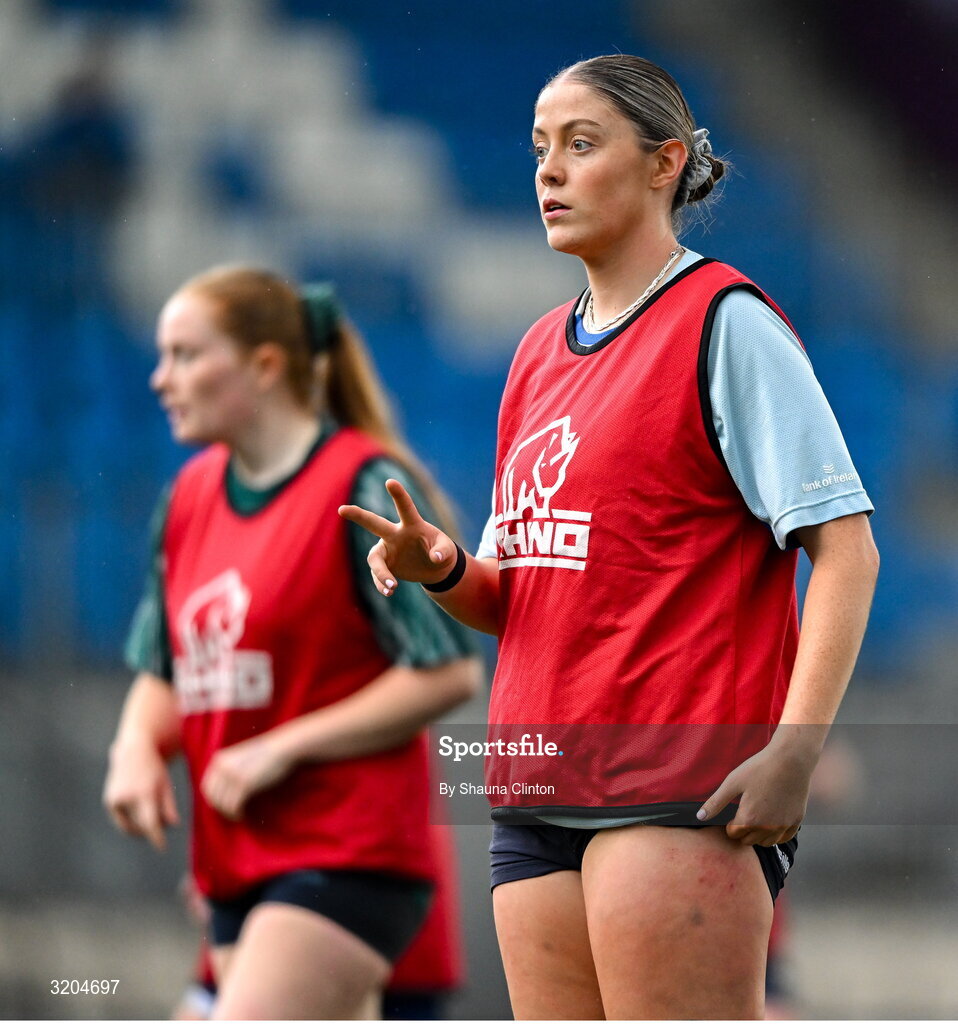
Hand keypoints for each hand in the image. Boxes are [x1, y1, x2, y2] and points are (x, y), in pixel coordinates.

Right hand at [103, 740, 179, 850]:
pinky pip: (122, 820)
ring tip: (152, 817)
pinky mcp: (110, 801)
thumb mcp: (165, 784)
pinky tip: (140, 812)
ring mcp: (116, 799)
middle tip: (162, 824)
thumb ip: (169, 806)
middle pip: (141, 825)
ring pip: (130, 825)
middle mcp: (128, 797)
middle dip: (152, 829)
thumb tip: (174, 825)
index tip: (162, 848)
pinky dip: (131, 821)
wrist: (132, 751)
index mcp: (145, 792)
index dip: (156, 837)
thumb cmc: (153, 768)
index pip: (150, 822)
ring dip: (140, 828)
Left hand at [200, 734, 293, 820]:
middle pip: (212, 797)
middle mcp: (223, 768)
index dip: (214, 799)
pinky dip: (236, 814)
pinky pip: (234, 806)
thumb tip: (223, 790)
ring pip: (223, 804)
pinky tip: (242, 815)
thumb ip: (228, 769)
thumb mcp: (240, 758)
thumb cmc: (266, 753)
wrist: (282, 748)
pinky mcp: (244, 785)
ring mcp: (233, 776)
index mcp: (219, 759)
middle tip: (230, 813)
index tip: (222, 806)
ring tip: (237, 815)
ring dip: (229, 813)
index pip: (207, 786)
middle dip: (220, 808)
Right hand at [339, 478, 457, 595]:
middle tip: (342, 509)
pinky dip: (382, 584)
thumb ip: (443, 552)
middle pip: (374, 524)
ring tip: (392, 587)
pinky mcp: (385, 565)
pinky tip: (389, 592)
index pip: (405, 508)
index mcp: (412, 525)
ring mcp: (387, 550)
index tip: (390, 482)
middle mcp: (395, 535)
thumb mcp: (447, 551)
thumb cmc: (441, 552)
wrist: (433, 569)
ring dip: (381, 573)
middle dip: (358, 516)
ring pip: (374, 559)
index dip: (398, 495)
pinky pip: (378, 575)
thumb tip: (435, 559)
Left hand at [697, 735, 818, 845]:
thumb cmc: (760, 768)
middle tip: (743, 816)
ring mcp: (784, 826)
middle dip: (743, 831)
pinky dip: (776, 834)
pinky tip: (772, 821)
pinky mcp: (796, 821)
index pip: (733, 834)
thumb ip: (716, 802)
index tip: (731, 815)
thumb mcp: (733, 782)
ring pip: (767, 843)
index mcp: (749, 819)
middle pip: (749, 841)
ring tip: (756, 819)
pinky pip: (784, 838)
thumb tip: (699, 817)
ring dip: (759, 836)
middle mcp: (768, 828)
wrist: (791, 760)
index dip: (729, 825)